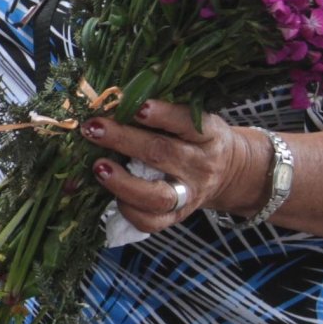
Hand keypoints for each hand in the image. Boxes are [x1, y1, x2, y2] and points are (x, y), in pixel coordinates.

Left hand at [79, 100, 268, 233]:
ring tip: (98, 167)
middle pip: (162, 154)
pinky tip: (110, 194)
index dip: (162, 115)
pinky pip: (150, 221)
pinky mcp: (176, 217)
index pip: (187, 123)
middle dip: (124, 140)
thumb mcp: (193, 119)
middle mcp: (199, 165)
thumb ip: (163, 114)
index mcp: (207, 134)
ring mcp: (188, 195)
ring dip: (122, 182)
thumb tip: (114, 102)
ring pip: (156, 195)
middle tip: (94, 129)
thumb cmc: (196, 138)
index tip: (137, 106)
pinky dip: (127, 209)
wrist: (228, 173)